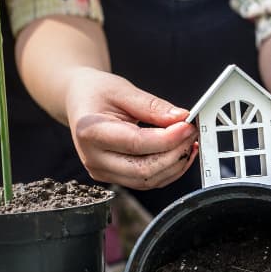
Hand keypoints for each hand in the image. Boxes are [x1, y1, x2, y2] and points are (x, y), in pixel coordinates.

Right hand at [63, 67, 197, 188]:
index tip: (187, 126)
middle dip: (175, 154)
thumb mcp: (123, 90)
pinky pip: (146, 181)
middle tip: (191, 133)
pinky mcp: (113, 176)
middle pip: (143, 170)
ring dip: (175, 165)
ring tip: (189, 142)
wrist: (79, 100)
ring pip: (147, 181)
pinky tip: (180, 152)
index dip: (167, 139)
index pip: (136, 144)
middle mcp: (93, 158)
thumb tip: (180, 118)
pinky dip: (167, 170)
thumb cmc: (96, 92)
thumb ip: (152, 106)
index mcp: (90, 131)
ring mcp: (102, 171)